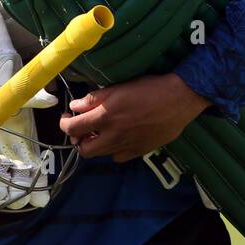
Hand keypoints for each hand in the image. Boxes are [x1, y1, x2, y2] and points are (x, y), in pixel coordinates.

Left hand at [59, 73, 213, 163]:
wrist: (180, 99)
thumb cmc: (150, 88)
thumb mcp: (119, 88)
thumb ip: (94, 99)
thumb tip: (75, 106)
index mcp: (105, 117)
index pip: (73, 128)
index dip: (64, 124)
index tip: (67, 117)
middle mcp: (114, 136)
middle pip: (84, 150)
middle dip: (79, 139)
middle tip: (83, 127)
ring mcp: (127, 146)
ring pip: (101, 154)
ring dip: (96, 144)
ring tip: (101, 131)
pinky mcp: (140, 151)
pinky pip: (118, 157)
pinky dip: (113, 149)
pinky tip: (118, 138)